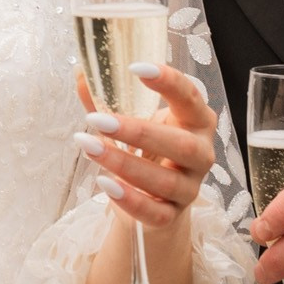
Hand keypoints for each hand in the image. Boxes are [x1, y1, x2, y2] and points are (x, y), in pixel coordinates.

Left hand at [77, 64, 216, 235]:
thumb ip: (109, 99)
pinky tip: (105, 184)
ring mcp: (189, 187)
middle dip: (137, 132)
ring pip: (165, 180)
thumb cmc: (147, 149)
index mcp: (196, 121)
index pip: (190, 97)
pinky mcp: (172, 215)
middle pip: (181, 144)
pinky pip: (155, 212)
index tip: (135, 67)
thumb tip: (81, 72)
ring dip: (124, 164)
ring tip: (89, 147)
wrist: (154, 197)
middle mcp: (201, 153)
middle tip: (98, 120)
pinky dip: (130, 200)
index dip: (168, 81)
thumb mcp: (132, 120)